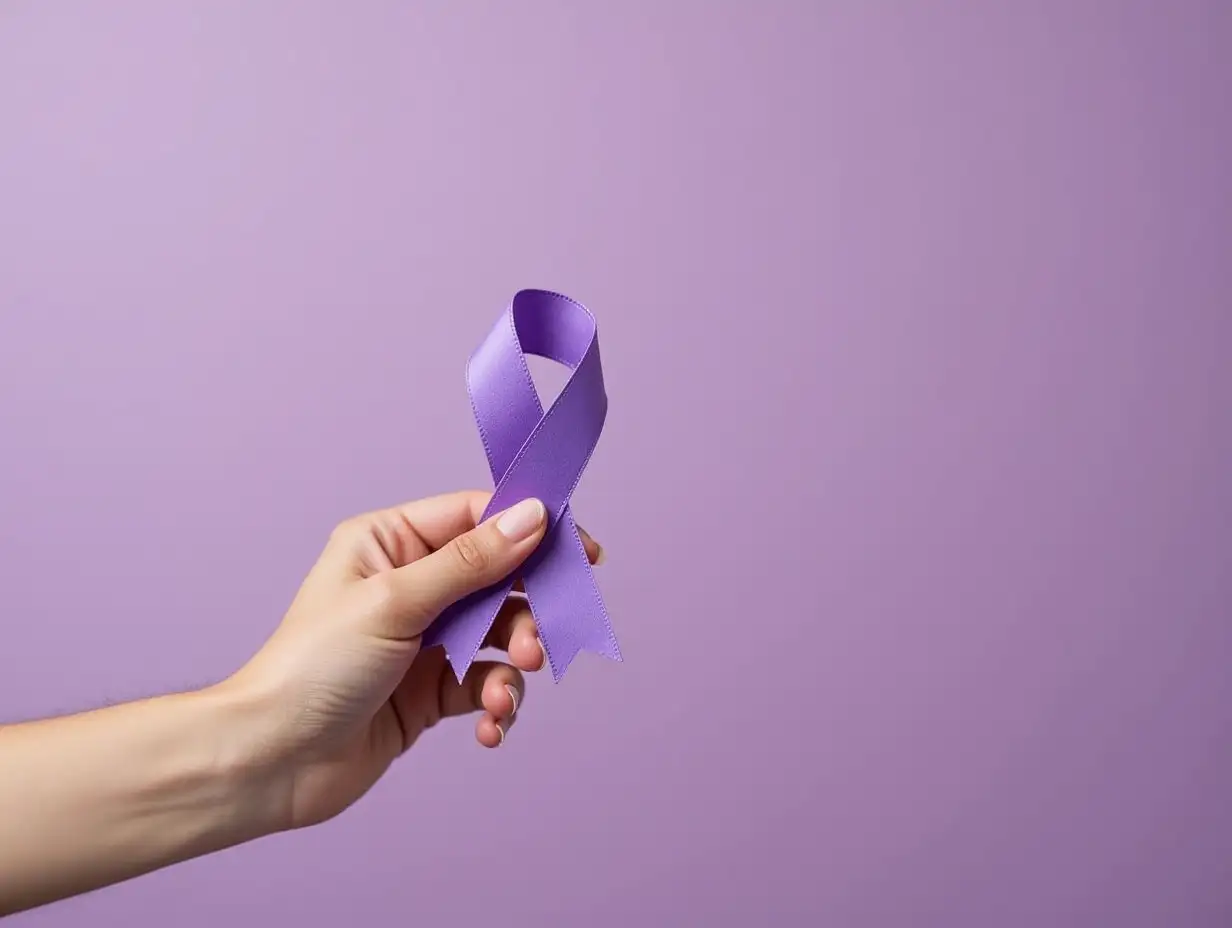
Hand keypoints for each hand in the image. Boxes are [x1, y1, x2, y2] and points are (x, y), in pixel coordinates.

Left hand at [222, 490, 601, 830]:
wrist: (269, 763)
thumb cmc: (312, 669)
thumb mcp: (396, 602)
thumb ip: (472, 562)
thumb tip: (532, 516)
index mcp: (390, 542)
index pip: (476, 517)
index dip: (530, 530)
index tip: (581, 553)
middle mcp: (411, 584)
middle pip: (500, 577)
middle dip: (528, 612)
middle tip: (541, 643)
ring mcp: (424, 639)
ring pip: (500, 634)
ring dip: (515, 665)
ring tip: (505, 694)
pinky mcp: (431, 690)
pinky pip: (486, 684)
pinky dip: (498, 704)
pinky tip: (491, 727)